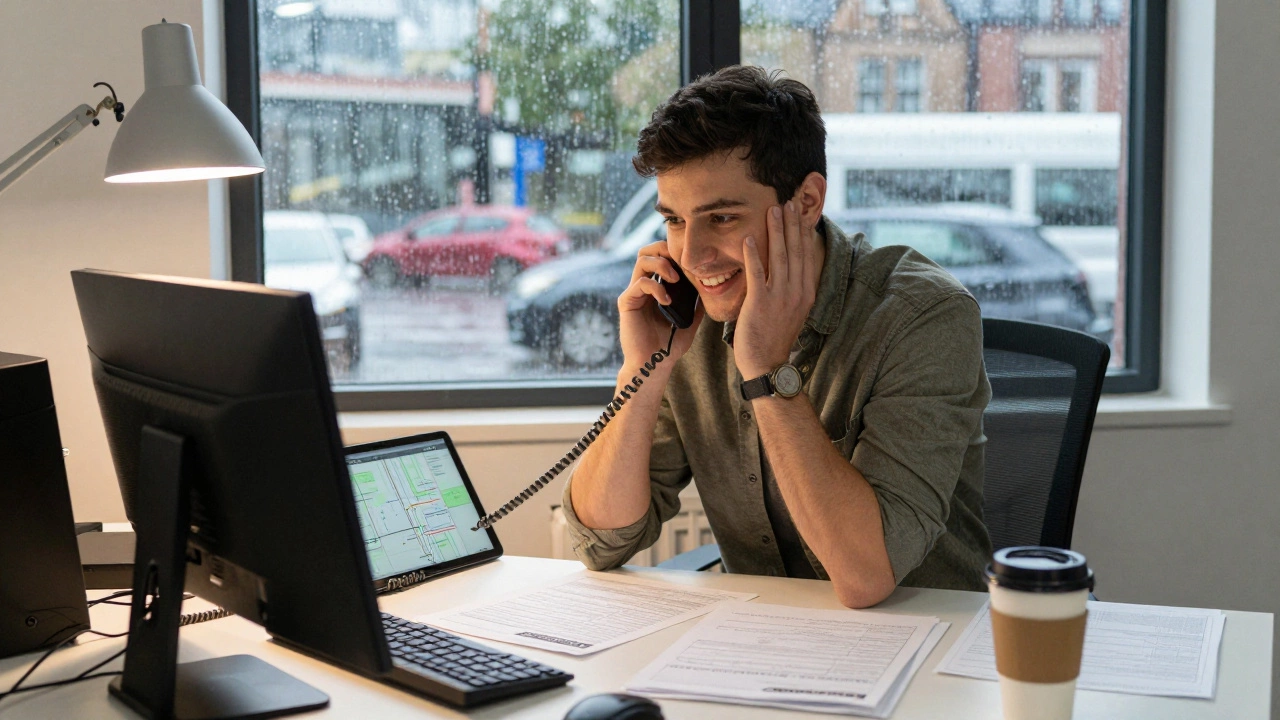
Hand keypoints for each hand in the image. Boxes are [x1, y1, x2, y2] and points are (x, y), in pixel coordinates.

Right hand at [616, 240, 702, 373]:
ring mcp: (633, 293)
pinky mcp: (627, 302)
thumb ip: (696, 304)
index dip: (674, 253)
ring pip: (642, 260)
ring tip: (676, 279)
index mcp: (655, 288)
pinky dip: (657, 287)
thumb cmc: (670, 346)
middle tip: (681, 261)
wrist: (654, 364)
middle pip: (647, 251)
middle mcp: (642, 287)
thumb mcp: (690, 320)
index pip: (661, 257)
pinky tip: (667, 301)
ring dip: (662, 264)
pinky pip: (640, 283)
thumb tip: (710, 290)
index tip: (691, 262)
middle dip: (664, 249)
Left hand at [734, 199, 817, 380]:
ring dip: (776, 232)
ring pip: (780, 257)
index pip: (806, 255)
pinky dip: (754, 254)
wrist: (767, 364)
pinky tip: (750, 238)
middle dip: (792, 224)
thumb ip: (791, 289)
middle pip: (796, 251)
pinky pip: (757, 273)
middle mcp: (797, 292)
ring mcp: (780, 297)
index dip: (802, 232)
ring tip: (773, 211)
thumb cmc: (774, 337)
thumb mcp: (790, 310)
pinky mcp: (760, 303)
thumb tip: (788, 270)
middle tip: (788, 201)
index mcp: (806, 292)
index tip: (799, 213)